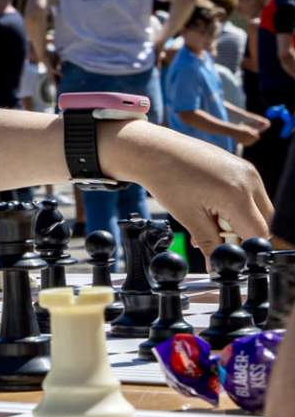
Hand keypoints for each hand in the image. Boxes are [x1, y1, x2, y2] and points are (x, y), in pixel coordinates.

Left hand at [117, 122, 272, 255]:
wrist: (154, 150)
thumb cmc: (167, 180)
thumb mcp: (188, 218)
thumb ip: (209, 244)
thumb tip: (217, 266)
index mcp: (237, 194)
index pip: (258, 233)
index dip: (244, 248)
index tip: (227, 253)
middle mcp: (249, 180)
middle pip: (263, 221)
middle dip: (243, 234)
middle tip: (216, 238)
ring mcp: (247, 171)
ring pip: (257, 208)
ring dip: (239, 221)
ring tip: (207, 222)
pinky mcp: (241, 166)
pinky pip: (249, 194)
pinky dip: (236, 207)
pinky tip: (211, 209)